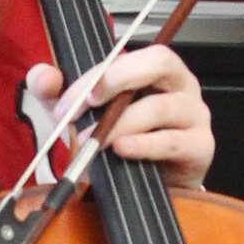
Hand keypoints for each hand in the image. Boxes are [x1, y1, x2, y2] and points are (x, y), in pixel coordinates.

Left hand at [28, 41, 213, 191]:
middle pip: (161, 61)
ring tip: (96, 142)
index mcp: (156, 70)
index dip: (97, 75)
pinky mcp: (200, 147)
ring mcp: (195, 115)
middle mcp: (181, 85)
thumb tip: (43, 76)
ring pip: (162, 107)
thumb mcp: (82, 115)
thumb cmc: (121, 141)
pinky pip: (174, 141)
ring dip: (122, 123)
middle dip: (120, 77)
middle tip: (90, 102)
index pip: (130, 56)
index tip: (69, 101)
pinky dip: (144, 145)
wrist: (144, 187)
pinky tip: (122, 150)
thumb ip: (58, 93)